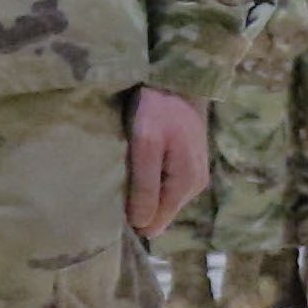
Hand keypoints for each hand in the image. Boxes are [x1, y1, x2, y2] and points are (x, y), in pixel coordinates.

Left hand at [125, 86, 209, 236]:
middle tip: (116, 185)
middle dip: (138, 205)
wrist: (180, 81)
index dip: (132, 218)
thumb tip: (141, 226)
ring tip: (127, 173)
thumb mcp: (146, 145)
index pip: (155, 224)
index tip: (111, 204)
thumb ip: (145, 186)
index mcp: (185, 185)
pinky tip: (140, 166)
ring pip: (163, 201)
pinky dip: (152, 182)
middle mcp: (195, 188)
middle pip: (160, 214)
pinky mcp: (191, 167)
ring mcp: (196, 177)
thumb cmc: (159, 110)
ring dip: (144, 193)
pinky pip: (167, 188)